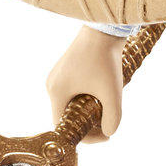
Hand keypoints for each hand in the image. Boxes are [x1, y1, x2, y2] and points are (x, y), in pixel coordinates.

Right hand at [45, 27, 126, 142]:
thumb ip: (113, 118)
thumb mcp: (113, 93)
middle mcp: (52, 86)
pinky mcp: (65, 70)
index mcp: (57, 92)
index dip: (85, 137)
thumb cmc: (106, 60)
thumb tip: (109, 133)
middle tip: (109, 122)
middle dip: (88, 124)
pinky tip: (102, 94)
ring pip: (71, 105)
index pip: (63, 127)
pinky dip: (86, 99)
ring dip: (88, 111)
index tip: (105, 136)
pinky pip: (72, 93)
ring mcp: (57, 77)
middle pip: (67, 116)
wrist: (104, 28)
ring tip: (107, 106)